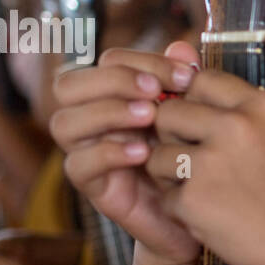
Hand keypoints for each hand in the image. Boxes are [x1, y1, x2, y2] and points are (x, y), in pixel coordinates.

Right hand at [50, 43, 200, 264]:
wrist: (200, 217)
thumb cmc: (194, 159)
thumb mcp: (195, 117)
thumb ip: (184, 83)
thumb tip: (182, 47)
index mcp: (115, 96)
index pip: (107, 60)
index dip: (143, 60)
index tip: (187, 73)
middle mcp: (93, 120)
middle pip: (68, 84)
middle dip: (114, 80)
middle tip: (156, 91)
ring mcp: (88, 153)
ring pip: (64, 123)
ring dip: (107, 113)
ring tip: (150, 117)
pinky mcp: (93, 188)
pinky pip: (78, 165)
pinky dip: (109, 153)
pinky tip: (144, 153)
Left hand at [145, 47, 264, 264]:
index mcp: (263, 107)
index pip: (203, 81)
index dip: (193, 100)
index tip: (196, 120)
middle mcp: (235, 127)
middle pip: (169, 112)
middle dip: (173, 135)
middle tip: (189, 158)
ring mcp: (211, 164)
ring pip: (158, 153)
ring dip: (170, 173)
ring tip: (197, 190)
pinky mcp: (193, 201)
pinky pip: (165, 195)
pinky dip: (179, 209)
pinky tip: (206, 218)